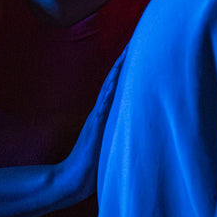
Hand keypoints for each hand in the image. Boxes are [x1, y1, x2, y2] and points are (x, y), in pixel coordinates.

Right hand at [56, 54, 125, 203]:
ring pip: (110, 88)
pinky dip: (110, 92)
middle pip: (115, 79)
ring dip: (118, 70)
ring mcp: (99, 117)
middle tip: (137, 38)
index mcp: (107, 112)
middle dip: (125, 59)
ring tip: (128, 51)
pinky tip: (115, 80)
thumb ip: (119, 129)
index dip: (128, 66)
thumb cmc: (96, 162)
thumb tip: (135, 123)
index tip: (139, 47)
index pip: (119, 83)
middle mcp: (103, 110)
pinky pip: (104, 106)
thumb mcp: (112, 141)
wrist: (77, 178)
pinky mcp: (96, 127)